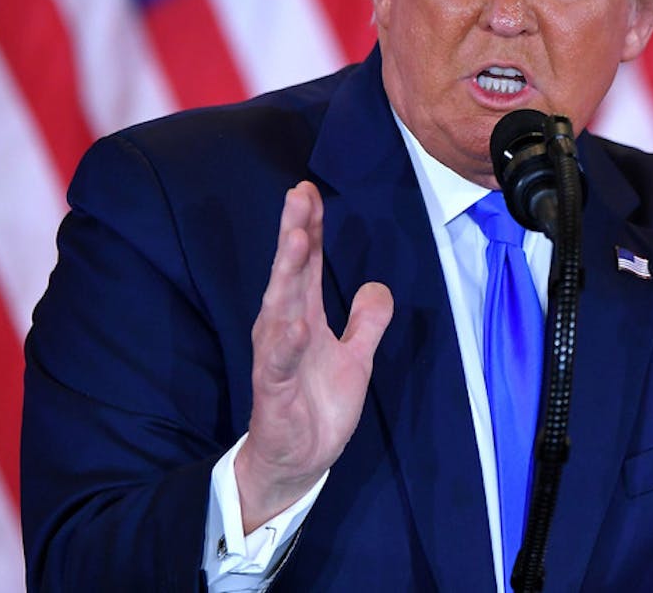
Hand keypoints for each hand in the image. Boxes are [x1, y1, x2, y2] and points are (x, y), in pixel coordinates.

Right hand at [234, 181, 393, 531]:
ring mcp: (277, 358)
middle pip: (290, 273)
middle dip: (294, 234)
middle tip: (299, 197)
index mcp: (302, 317)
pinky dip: (287, 342)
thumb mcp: (356, 358)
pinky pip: (280, 363)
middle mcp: (284, 329)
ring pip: (280, 308)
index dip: (308, 227)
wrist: (297, 462)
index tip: (309, 190)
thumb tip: (378, 286)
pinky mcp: (274, 391)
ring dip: (287, 273)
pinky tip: (296, 322)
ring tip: (296, 239)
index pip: (306, 264)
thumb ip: (367, 321)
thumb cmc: (317, 405)